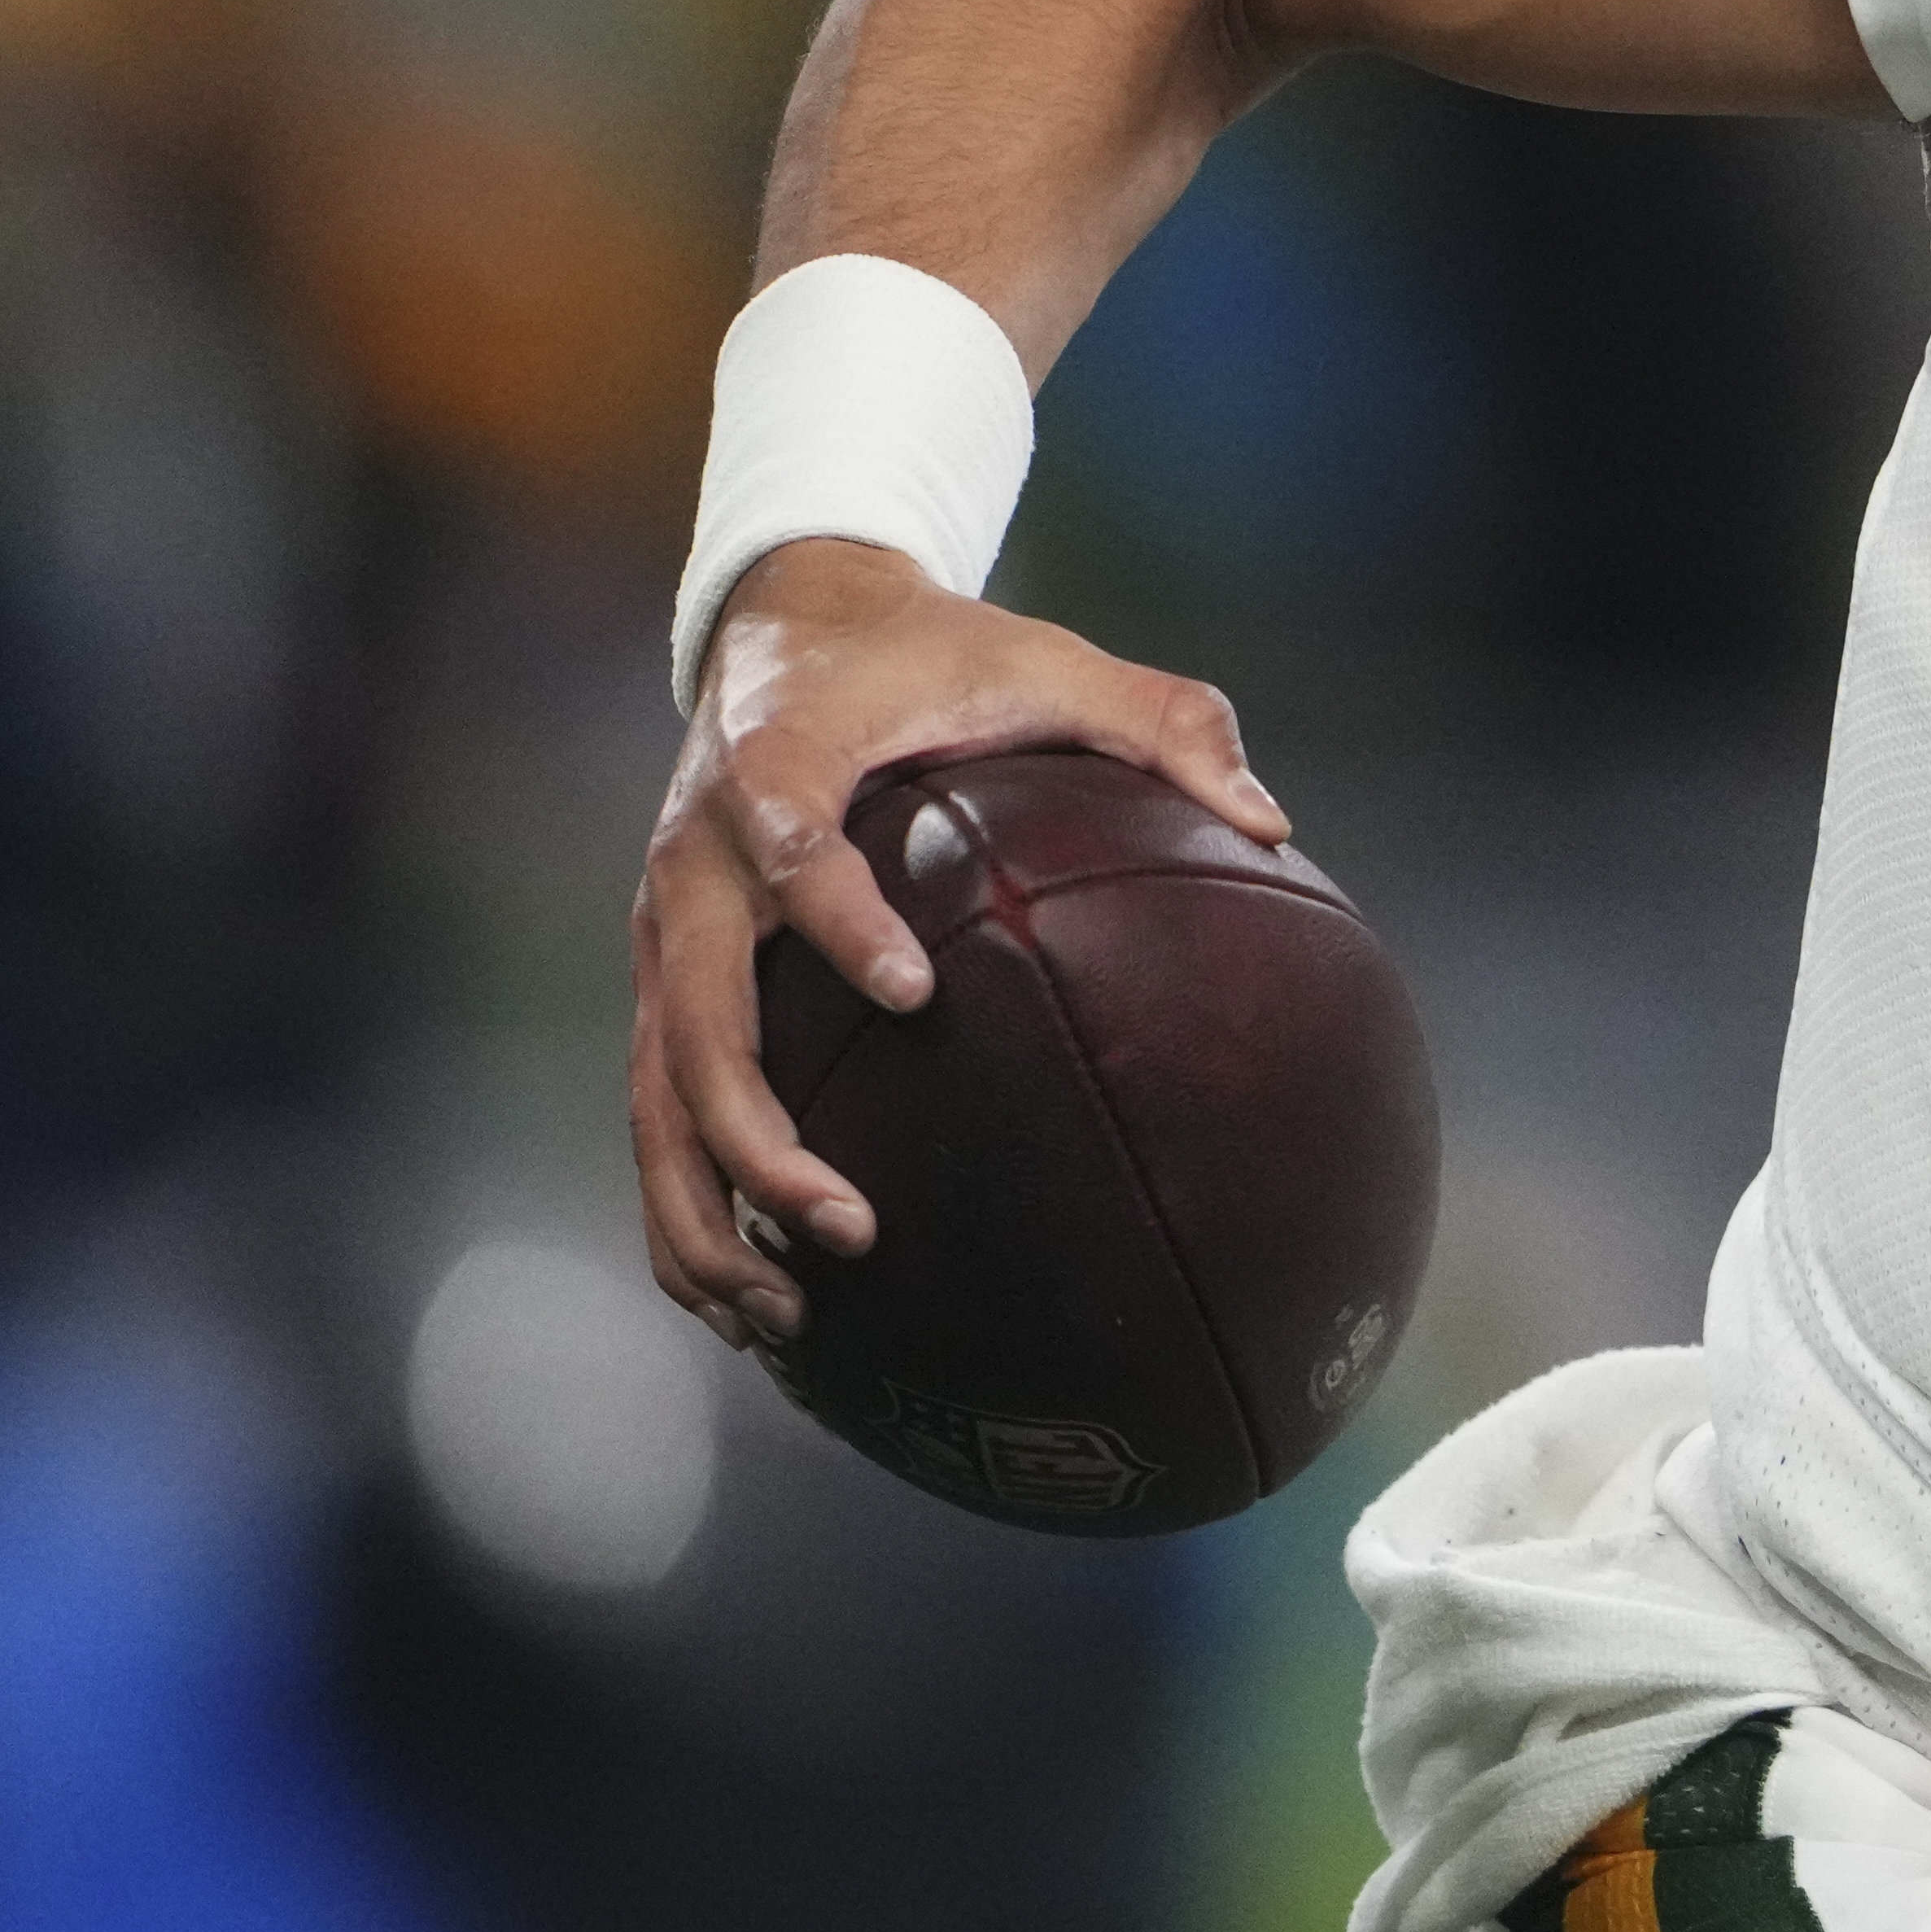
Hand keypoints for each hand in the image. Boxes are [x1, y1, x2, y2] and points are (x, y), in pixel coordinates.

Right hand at [628, 539, 1282, 1346]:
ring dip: (709, 1212)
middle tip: (851, 1226)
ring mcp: (663, 934)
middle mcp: (693, 864)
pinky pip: (658, 1111)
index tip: (915, 995)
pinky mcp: (661, 983)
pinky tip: (755, 1294)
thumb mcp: (1048, 658)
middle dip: (757, 1136)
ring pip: (657, 1096)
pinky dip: (691, 1208)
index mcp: (779, 765)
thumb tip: (1272, 823)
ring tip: (786, 1312)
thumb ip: (1161, 723)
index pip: (793, 844)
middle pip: (694, 1019)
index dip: (841, 919)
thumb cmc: (933, 649)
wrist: (788, 620)